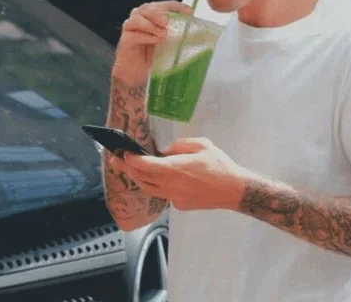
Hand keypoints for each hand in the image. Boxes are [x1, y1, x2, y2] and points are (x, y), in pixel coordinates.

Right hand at [114, 0, 192, 81]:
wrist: (136, 72)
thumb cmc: (152, 54)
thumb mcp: (168, 41)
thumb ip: (177, 33)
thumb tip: (195, 29)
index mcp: (151, 14)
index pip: (164, 5)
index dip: (177, 7)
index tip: (189, 12)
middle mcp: (139, 17)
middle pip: (148, 8)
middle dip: (159, 14)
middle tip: (168, 23)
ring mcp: (130, 28)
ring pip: (138, 19)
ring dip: (151, 25)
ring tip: (163, 33)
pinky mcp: (125, 40)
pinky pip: (134, 35)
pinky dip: (146, 36)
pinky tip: (156, 40)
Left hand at [120, 138, 246, 211]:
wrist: (233, 190)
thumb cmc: (219, 165)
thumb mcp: (202, 145)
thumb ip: (181, 145)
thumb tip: (166, 150)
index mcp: (175, 168)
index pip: (145, 165)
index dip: (132, 159)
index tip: (123, 153)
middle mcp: (170, 184)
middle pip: (142, 178)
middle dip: (128, 168)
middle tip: (117, 160)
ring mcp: (173, 197)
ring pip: (148, 189)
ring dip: (138, 179)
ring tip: (132, 170)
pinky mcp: (179, 205)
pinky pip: (162, 194)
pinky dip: (156, 186)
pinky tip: (159, 179)